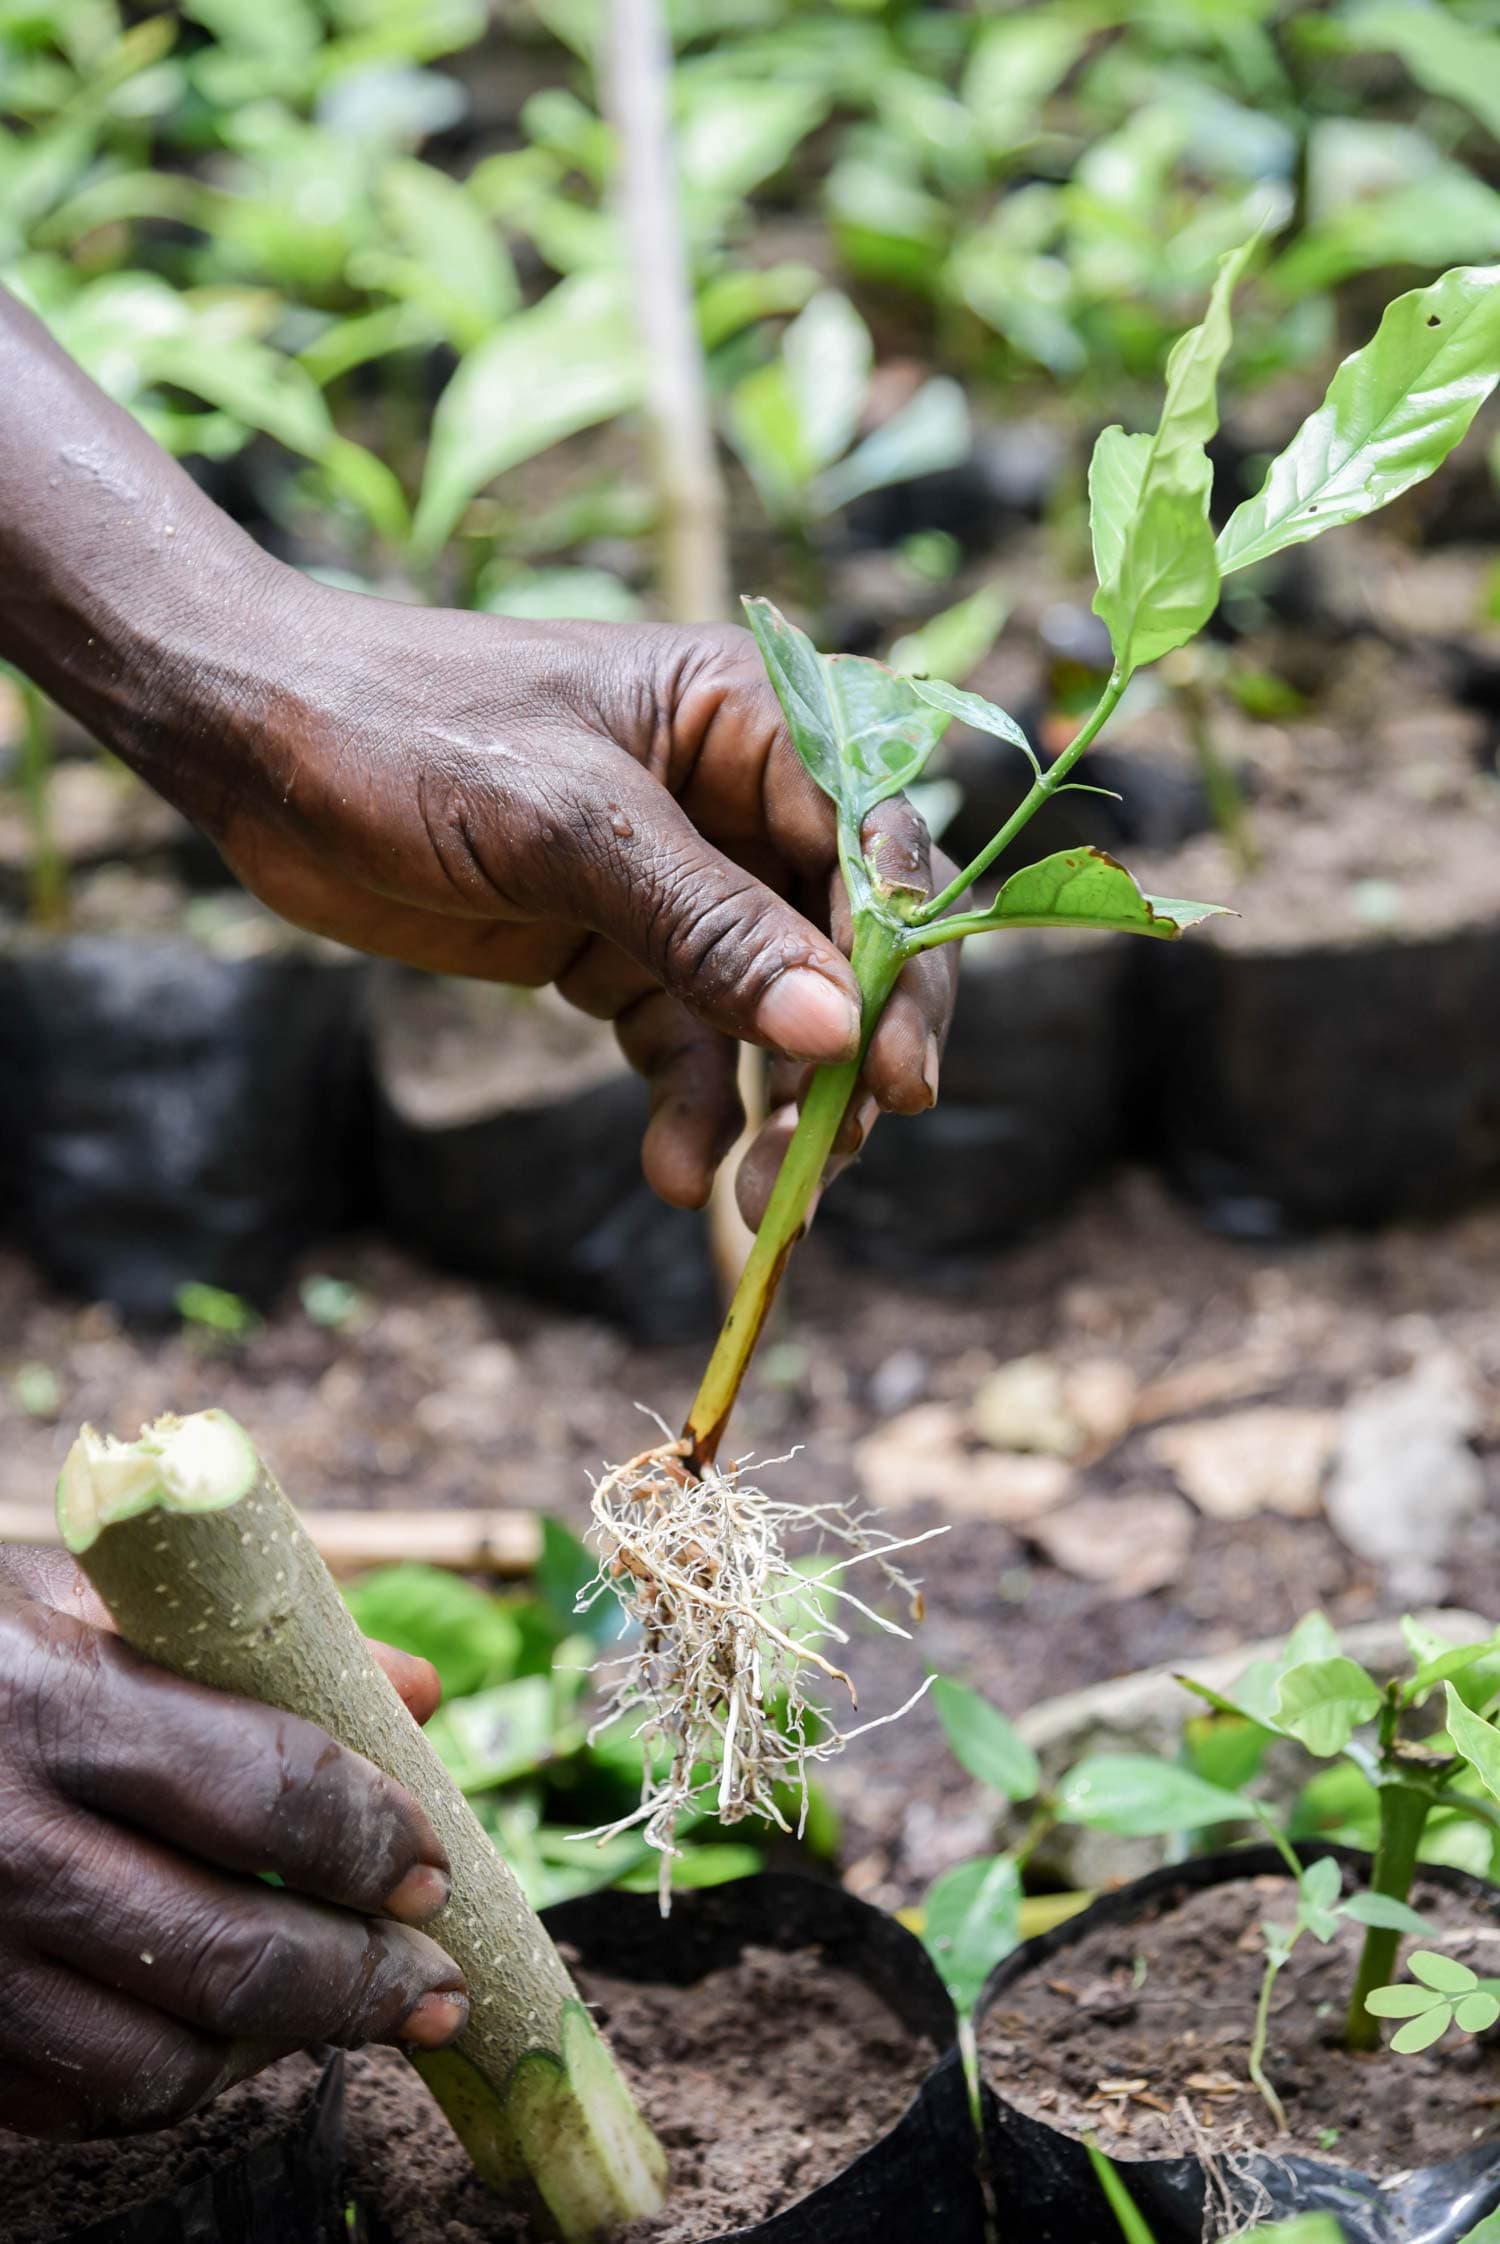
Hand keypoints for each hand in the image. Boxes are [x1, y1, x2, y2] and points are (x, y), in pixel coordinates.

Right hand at [0, 1547, 466, 2139]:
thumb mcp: (90, 1600)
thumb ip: (257, 1644)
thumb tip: (418, 1693)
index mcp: (52, 1702)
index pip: (269, 1792)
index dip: (374, 1837)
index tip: (430, 1862)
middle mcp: (1, 1842)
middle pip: (234, 1953)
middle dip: (365, 1978)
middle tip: (434, 1979)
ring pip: (165, 2060)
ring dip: (282, 2045)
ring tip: (348, 2009)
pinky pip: (83, 2099)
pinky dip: (178, 2076)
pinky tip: (228, 2032)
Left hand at [174, 585, 960, 1222]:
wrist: (254, 751)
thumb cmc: (408, 732)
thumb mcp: (565, 825)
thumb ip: (706, 927)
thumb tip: (836, 1029)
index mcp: (754, 720)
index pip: (874, 844)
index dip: (898, 963)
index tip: (894, 1075)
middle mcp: (738, 801)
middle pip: (842, 943)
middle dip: (843, 1057)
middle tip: (830, 1160)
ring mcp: (681, 883)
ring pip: (772, 1012)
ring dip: (772, 1108)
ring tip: (752, 1200)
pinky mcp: (617, 947)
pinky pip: (687, 1041)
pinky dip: (690, 1108)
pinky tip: (676, 1171)